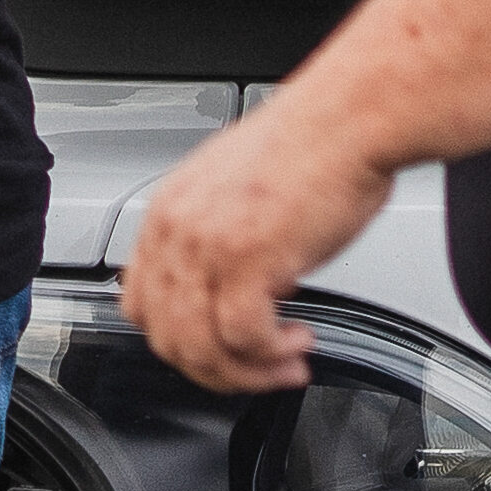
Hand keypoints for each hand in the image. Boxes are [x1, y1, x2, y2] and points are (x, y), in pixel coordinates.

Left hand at [124, 102, 390, 393]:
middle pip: (165, 336)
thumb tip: (235, 288)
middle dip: (214, 369)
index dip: (179, 338)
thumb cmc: (312, 147)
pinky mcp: (246, 259)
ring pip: (199, 347)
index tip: (217, 349)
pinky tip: (295, 343)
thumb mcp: (238, 193)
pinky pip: (242, 339)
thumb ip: (219, 242)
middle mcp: (176, 230)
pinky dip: (270, 356)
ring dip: (245, 372)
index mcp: (167, 212)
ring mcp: (206, 246)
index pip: (140, 304)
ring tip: (283, 364)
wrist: (350, 118)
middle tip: (255, 371)